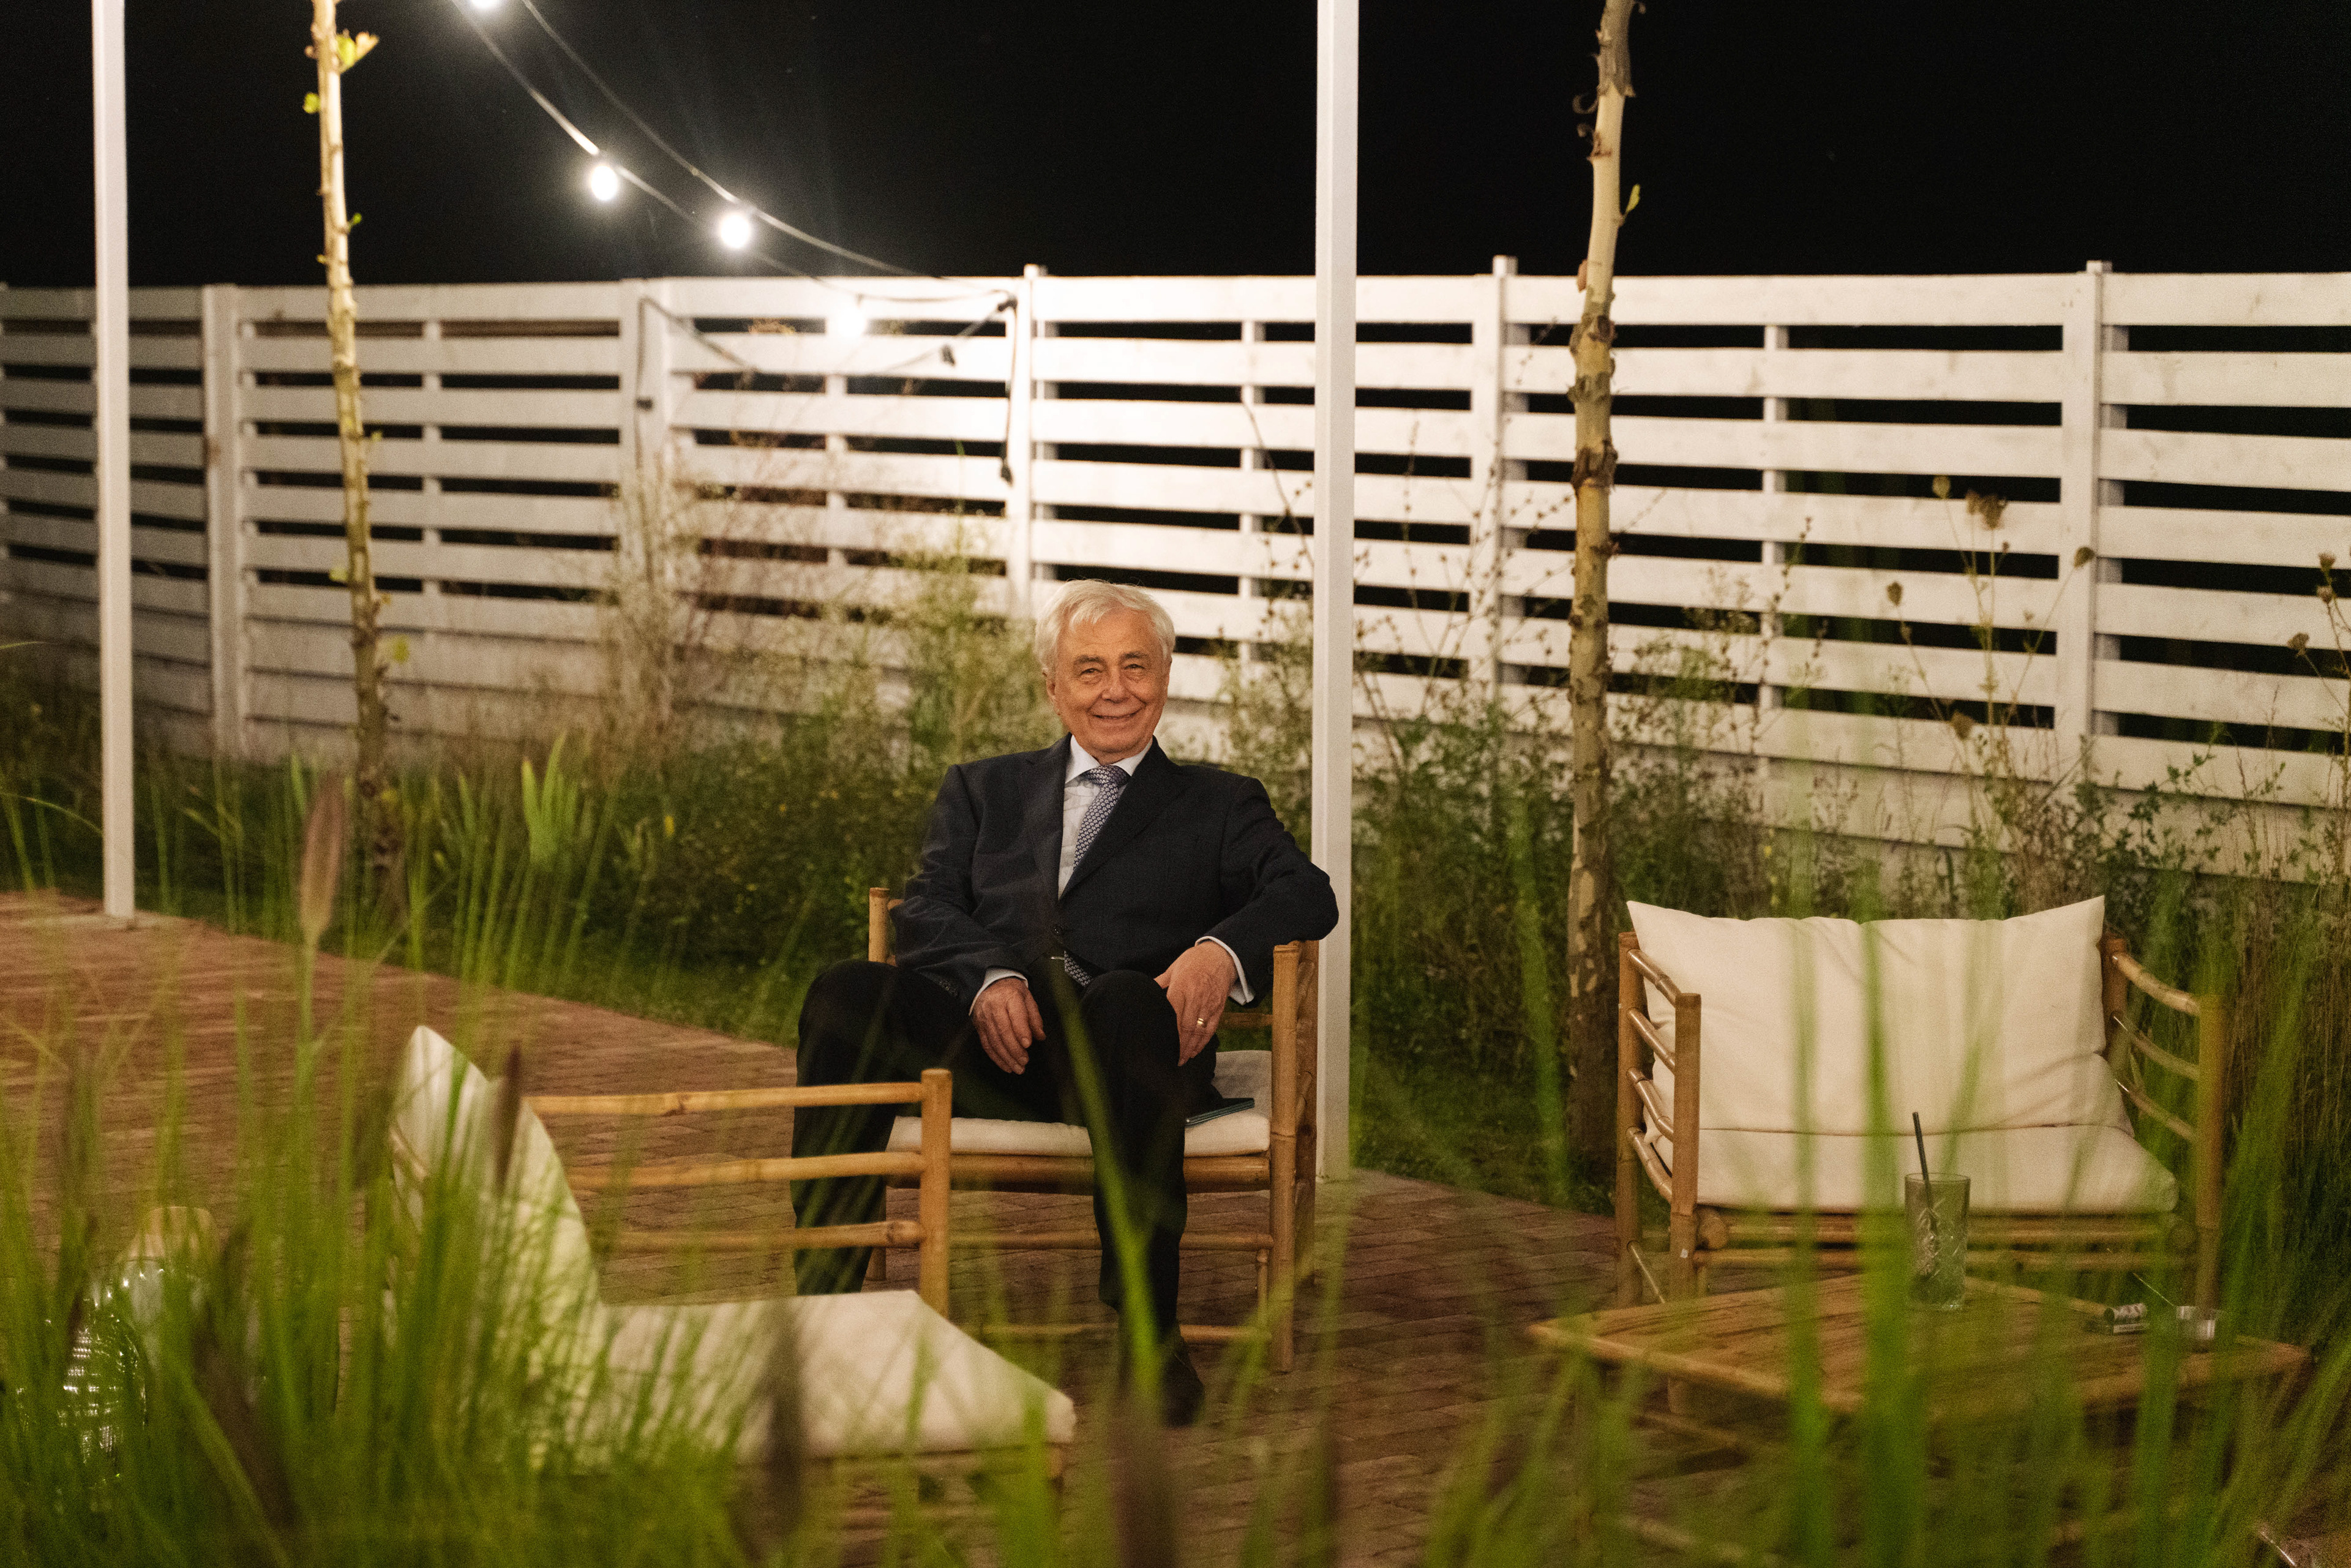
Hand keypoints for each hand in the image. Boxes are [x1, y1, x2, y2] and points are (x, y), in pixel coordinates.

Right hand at [972, 977, 1043, 1073]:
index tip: (1028, 1044)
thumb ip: (1034, 1017)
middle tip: (1024, 1061)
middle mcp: (994, 1007)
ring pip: (994, 1041)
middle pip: (1003, 1031)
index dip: (1021, 1031)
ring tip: (1017, 1068)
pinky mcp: (979, 1027)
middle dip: (1015, 1049)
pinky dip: (996, 1058)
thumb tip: (1040, 1035)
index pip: (1015, 1015)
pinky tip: (1006, 1065)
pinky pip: (987, 1045)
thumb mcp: (1027, 997)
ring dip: (1006, 1057)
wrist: (989, 984)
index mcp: (1009, 996)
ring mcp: (985, 1018)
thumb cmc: (1010, 991)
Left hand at [1155, 943, 1232, 1064]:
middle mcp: (1195, 997)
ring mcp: (1209, 1004)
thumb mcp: (1175, 966)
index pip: (1174, 1014)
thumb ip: (1161, 981)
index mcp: (1181, 987)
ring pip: (1199, 1030)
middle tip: (1173, 1059)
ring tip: (1183, 1059)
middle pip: (1187, 1027)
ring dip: (1191, 1047)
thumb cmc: (1195, 960)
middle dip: (1180, 1046)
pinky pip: (1211, 1028)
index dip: (1171, 1032)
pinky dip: (1204, 1041)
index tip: (1164, 1044)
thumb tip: (1147, 991)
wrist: (1222, 955)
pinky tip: (1196, 1050)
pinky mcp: (1219, 1008)